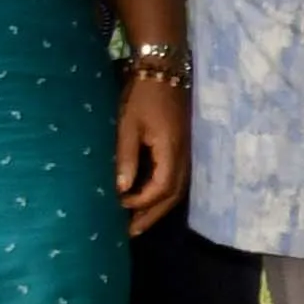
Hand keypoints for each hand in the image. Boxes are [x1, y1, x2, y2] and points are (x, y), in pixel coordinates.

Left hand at [114, 69, 190, 235]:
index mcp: (171, 151)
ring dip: (157, 207)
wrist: (164, 70)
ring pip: (177, 189)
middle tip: (130, 232)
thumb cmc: (141, 95)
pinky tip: (147, 196)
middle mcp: (184, 156)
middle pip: (172, 195)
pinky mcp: (181, 146)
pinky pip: (175, 178)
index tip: (116, 206)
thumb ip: (126, 158)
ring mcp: (186, 151)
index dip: (139, 203)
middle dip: (151, 215)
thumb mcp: (128, 125)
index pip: (160, 189)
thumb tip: (122, 191)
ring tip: (137, 221)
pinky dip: (162, 193)